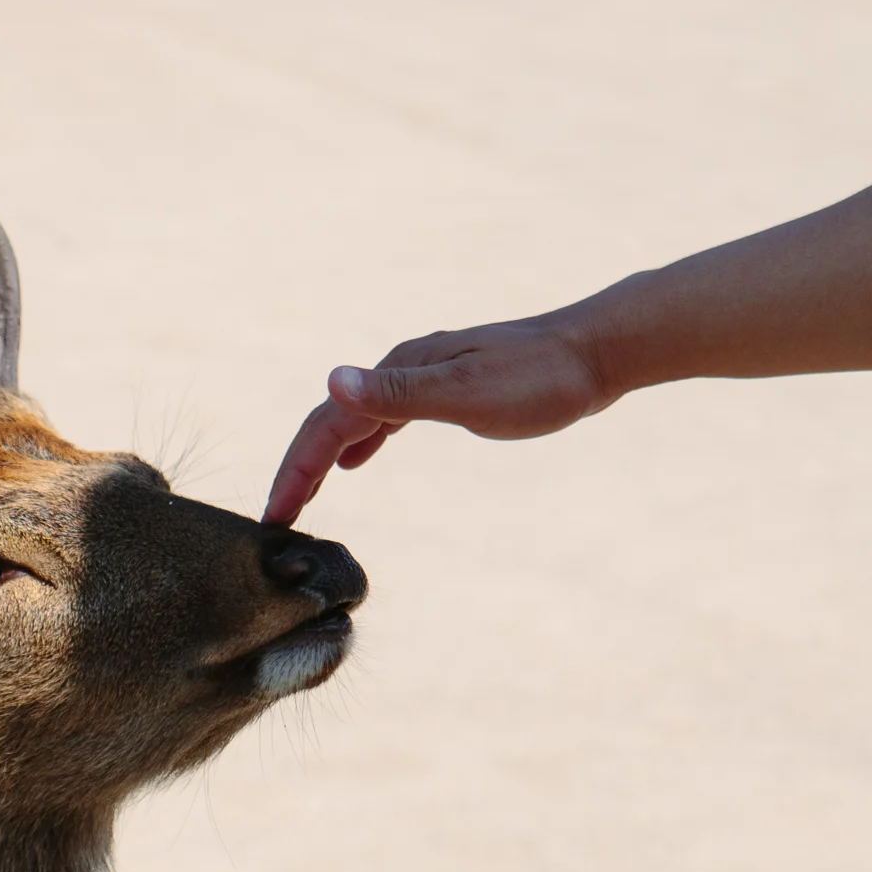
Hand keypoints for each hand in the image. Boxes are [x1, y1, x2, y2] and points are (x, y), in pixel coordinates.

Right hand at [264, 316, 608, 523]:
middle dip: (300, 468)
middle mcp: (404, 370)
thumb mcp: (467, 394)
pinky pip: (383, 417)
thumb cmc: (539, 380)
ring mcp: (424, 376)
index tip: (276, 516)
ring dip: (322, 456)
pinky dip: (359, 441)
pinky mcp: (447, 387)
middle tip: (277, 517)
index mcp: (401, 373)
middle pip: (333, 420)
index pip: (329, 423)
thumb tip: (331, 382)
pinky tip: (357, 459)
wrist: (596, 353)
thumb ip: (398, 394)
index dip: (297, 469)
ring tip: (302, 493)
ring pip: (355, 418)